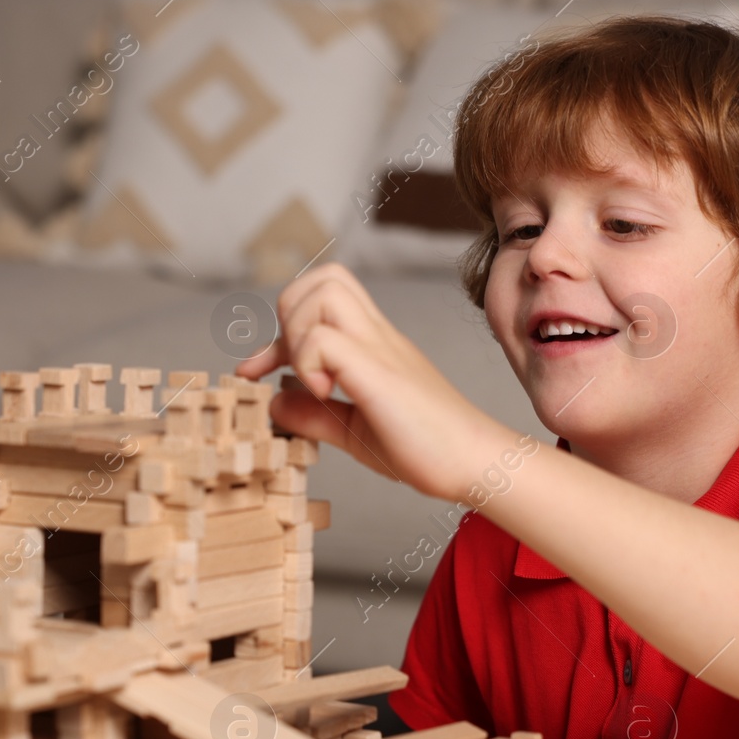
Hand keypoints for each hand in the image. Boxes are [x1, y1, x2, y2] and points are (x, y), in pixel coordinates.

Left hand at [234, 263, 513, 501]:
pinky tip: (328, 396)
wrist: (476, 463)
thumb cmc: (427, 448)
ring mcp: (380, 348)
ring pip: (324, 291)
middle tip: (294, 366)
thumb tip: (274, 400)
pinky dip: (309, 364)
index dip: (281, 328)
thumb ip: (314, 415)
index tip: (262, 371)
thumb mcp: (355, 431)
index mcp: (372, 344)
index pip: (322, 295)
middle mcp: (376, 335)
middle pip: (326, 276)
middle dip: (289, 315)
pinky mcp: (380, 372)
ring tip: (315, 381)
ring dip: (300, 333)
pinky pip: (324, 339)